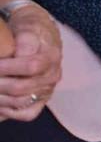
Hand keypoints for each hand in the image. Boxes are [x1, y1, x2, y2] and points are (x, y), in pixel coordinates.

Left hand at [0, 4, 62, 121]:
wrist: (38, 36)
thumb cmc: (29, 31)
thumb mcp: (28, 27)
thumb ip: (26, 39)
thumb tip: (21, 54)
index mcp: (52, 56)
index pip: (31, 66)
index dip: (7, 67)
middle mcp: (52, 75)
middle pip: (22, 87)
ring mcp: (47, 90)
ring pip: (21, 102)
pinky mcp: (41, 100)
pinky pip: (27, 114)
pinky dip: (8, 112)